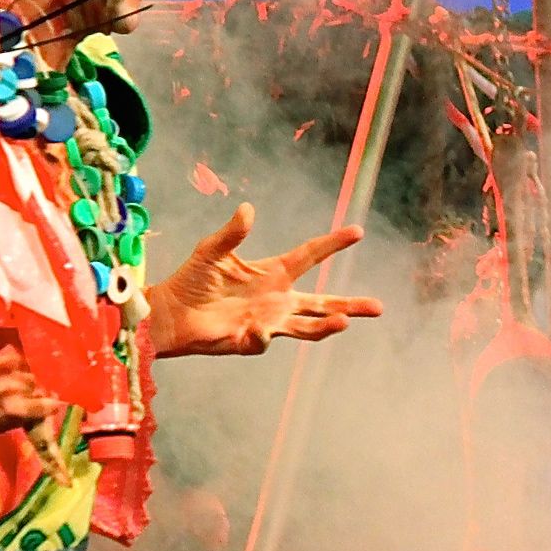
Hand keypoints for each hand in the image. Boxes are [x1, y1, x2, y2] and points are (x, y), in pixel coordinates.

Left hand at [145, 203, 385, 356]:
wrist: (171, 313)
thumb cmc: (192, 279)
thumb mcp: (213, 250)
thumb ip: (233, 232)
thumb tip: (249, 209)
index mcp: (274, 273)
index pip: (311, 256)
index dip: (333, 244)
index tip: (358, 232)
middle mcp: (278, 299)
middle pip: (323, 302)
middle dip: (351, 305)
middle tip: (378, 308)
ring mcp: (268, 322)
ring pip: (307, 326)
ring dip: (327, 326)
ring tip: (344, 322)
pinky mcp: (251, 341)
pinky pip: (263, 339)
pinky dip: (262, 335)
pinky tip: (258, 330)